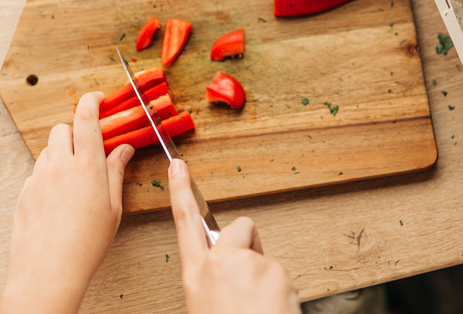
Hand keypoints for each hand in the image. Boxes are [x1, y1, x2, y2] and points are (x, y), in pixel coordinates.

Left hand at [0, 92, 134, 313]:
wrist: (48, 270)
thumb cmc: (85, 243)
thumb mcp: (113, 207)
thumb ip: (116, 172)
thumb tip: (122, 151)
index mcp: (86, 166)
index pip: (86, 119)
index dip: (91, 102)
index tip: (98, 98)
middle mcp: (59, 166)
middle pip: (62, 129)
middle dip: (76, 130)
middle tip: (91, 146)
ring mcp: (38, 179)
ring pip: (48, 150)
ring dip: (63, 152)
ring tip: (78, 175)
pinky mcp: (24, 193)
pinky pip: (38, 172)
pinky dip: (51, 173)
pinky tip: (62, 195)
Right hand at [168, 159, 300, 313]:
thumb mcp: (207, 302)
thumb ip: (215, 278)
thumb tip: (230, 270)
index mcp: (196, 274)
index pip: (184, 222)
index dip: (181, 191)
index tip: (179, 164)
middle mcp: (219, 263)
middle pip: (240, 229)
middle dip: (251, 245)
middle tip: (251, 281)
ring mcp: (249, 264)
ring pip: (266, 260)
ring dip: (268, 281)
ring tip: (259, 311)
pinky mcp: (275, 270)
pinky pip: (283, 276)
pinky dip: (282, 294)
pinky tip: (272, 312)